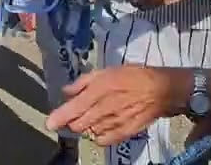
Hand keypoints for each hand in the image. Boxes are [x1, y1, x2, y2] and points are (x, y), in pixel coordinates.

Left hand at [46, 66, 188, 146]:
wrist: (161, 90)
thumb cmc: (132, 76)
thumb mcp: (105, 71)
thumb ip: (83, 82)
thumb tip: (66, 91)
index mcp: (98, 91)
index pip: (73, 109)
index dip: (59, 117)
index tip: (49, 124)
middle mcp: (103, 109)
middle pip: (78, 124)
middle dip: (71, 121)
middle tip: (73, 115)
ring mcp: (114, 123)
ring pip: (89, 132)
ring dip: (85, 127)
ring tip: (90, 118)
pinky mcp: (124, 133)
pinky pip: (104, 140)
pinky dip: (97, 136)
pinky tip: (99, 128)